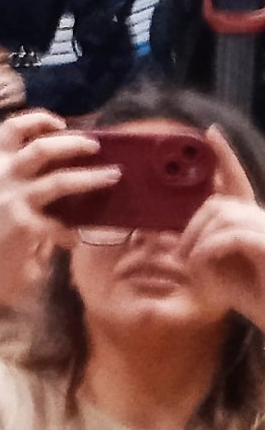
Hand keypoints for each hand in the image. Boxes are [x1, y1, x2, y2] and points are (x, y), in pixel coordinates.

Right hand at [0, 111, 115, 305]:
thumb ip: (8, 175)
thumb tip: (53, 168)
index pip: (12, 127)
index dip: (39, 119)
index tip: (61, 123)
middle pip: (43, 148)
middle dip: (75, 143)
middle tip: (96, 146)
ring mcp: (12, 200)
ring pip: (60, 180)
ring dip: (92, 177)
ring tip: (113, 175)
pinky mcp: (25, 226)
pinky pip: (59, 226)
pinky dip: (68, 234)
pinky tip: (72, 241)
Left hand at [179, 127, 264, 327]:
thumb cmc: (252, 297)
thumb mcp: (217, 270)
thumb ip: (200, 248)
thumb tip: (174, 236)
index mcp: (251, 221)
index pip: (237, 181)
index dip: (225, 157)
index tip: (210, 132)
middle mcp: (264, 220)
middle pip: (218, 202)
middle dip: (191, 225)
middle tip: (181, 254)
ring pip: (223, 215)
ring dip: (197, 240)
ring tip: (191, 264)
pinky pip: (232, 236)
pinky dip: (209, 249)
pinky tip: (202, 265)